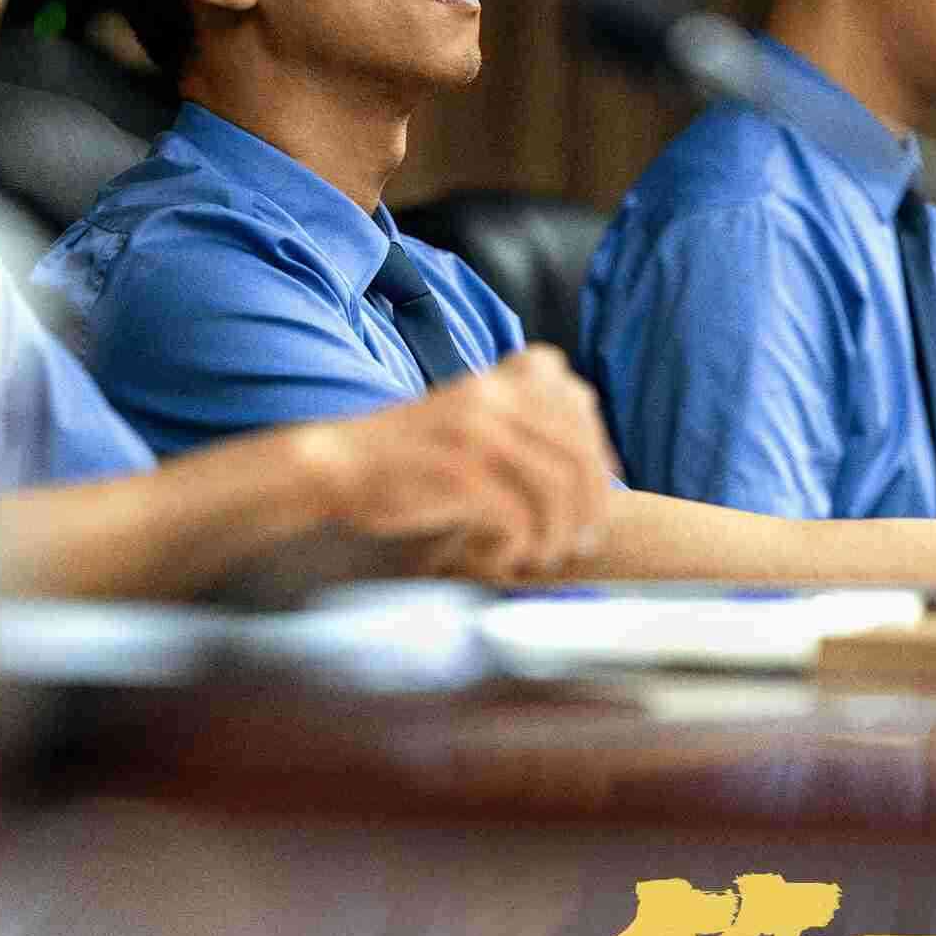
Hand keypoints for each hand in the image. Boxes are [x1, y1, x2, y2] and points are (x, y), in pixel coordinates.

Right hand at [307, 347, 615, 581]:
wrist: (336, 464)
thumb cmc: (405, 455)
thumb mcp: (465, 415)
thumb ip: (517, 421)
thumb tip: (587, 458)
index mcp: (498, 378)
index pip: (578, 402)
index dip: (599, 452)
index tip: (597, 496)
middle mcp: (492, 396)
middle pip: (575, 449)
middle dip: (589, 503)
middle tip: (581, 541)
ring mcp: (475, 433)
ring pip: (555, 486)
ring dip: (559, 530)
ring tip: (545, 555)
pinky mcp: (458, 474)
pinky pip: (518, 515)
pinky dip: (522, 544)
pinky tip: (506, 557)